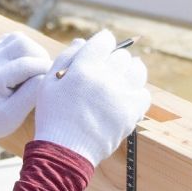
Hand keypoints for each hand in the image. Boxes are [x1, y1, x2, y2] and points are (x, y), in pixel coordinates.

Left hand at [0, 32, 50, 145]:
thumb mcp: (13, 115)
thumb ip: (30, 94)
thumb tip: (46, 75)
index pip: (25, 64)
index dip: (45, 69)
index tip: (54, 79)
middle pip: (22, 44)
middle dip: (39, 57)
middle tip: (43, 74)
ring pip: (18, 38)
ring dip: (33, 50)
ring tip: (36, 69)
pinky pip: (12, 39)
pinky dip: (25, 48)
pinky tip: (27, 63)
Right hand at [34, 31, 150, 165]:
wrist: (64, 151)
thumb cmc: (53, 116)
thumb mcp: (48, 83)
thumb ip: (65, 58)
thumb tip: (81, 42)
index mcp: (83, 68)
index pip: (105, 40)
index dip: (102, 44)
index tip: (99, 51)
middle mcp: (105, 77)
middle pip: (122, 55)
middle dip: (113, 59)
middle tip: (104, 71)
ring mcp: (121, 95)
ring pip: (137, 70)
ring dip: (129, 71)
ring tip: (119, 81)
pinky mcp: (131, 113)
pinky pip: (144, 94)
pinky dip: (136, 93)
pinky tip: (124, 98)